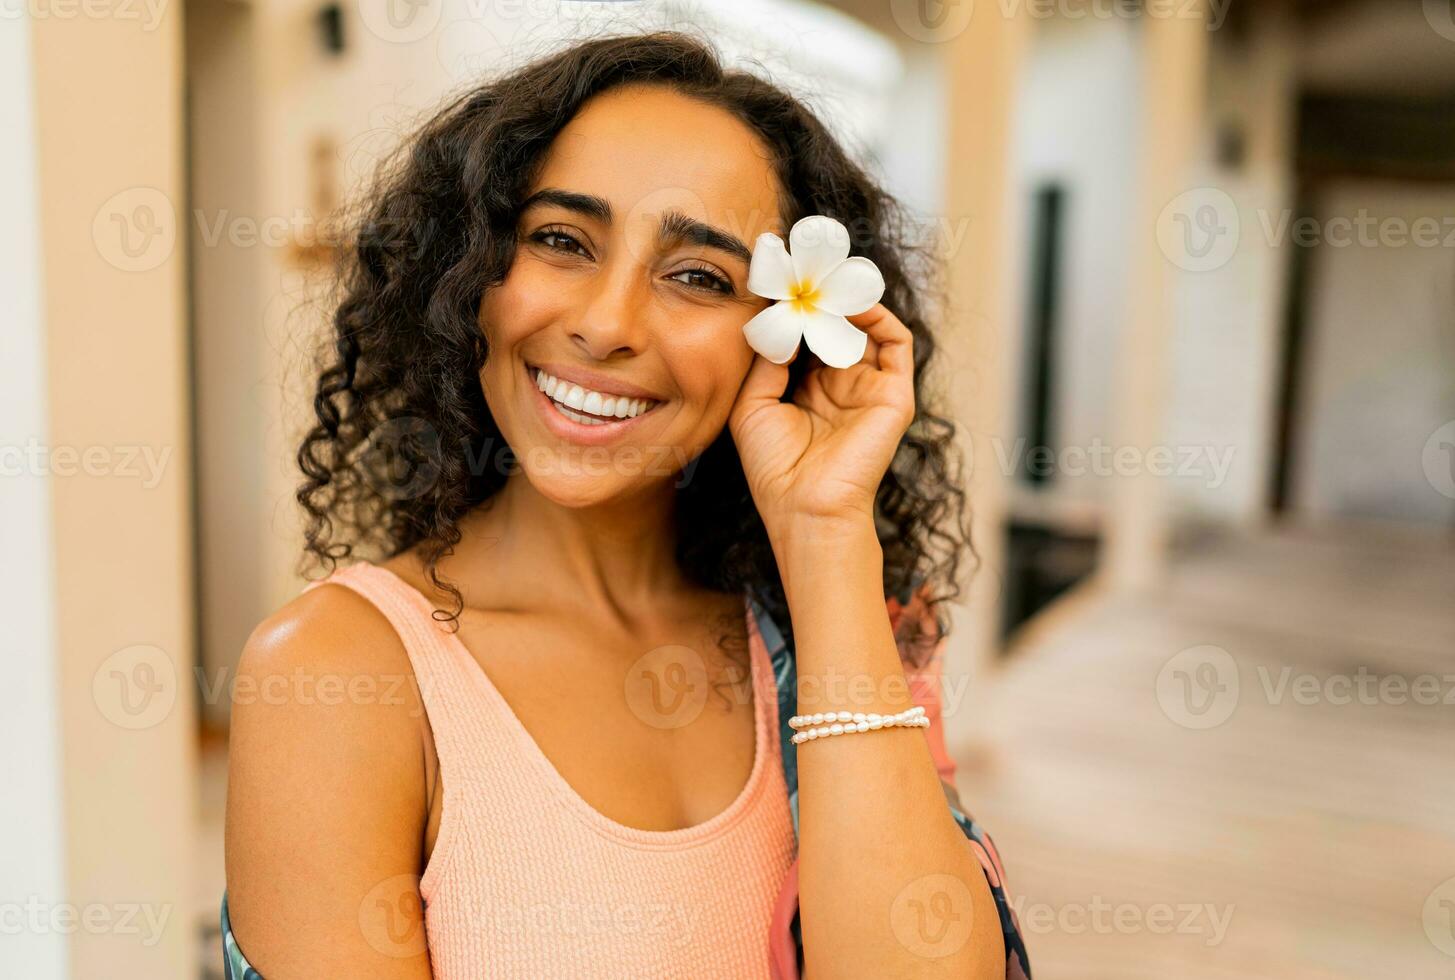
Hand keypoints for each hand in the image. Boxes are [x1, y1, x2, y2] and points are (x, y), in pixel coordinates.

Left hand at [728, 302, 914, 535]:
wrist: (805, 507)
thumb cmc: (775, 468)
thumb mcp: (753, 404)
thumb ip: (766, 359)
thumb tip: (778, 319)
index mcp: (809, 390)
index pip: (808, 336)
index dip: (794, 310)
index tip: (776, 282)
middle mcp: (842, 386)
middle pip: (838, 327)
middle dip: (822, 298)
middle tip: (803, 269)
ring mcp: (869, 389)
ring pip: (868, 329)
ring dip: (849, 302)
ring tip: (826, 282)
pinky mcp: (894, 395)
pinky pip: (897, 344)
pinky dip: (879, 316)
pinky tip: (849, 305)